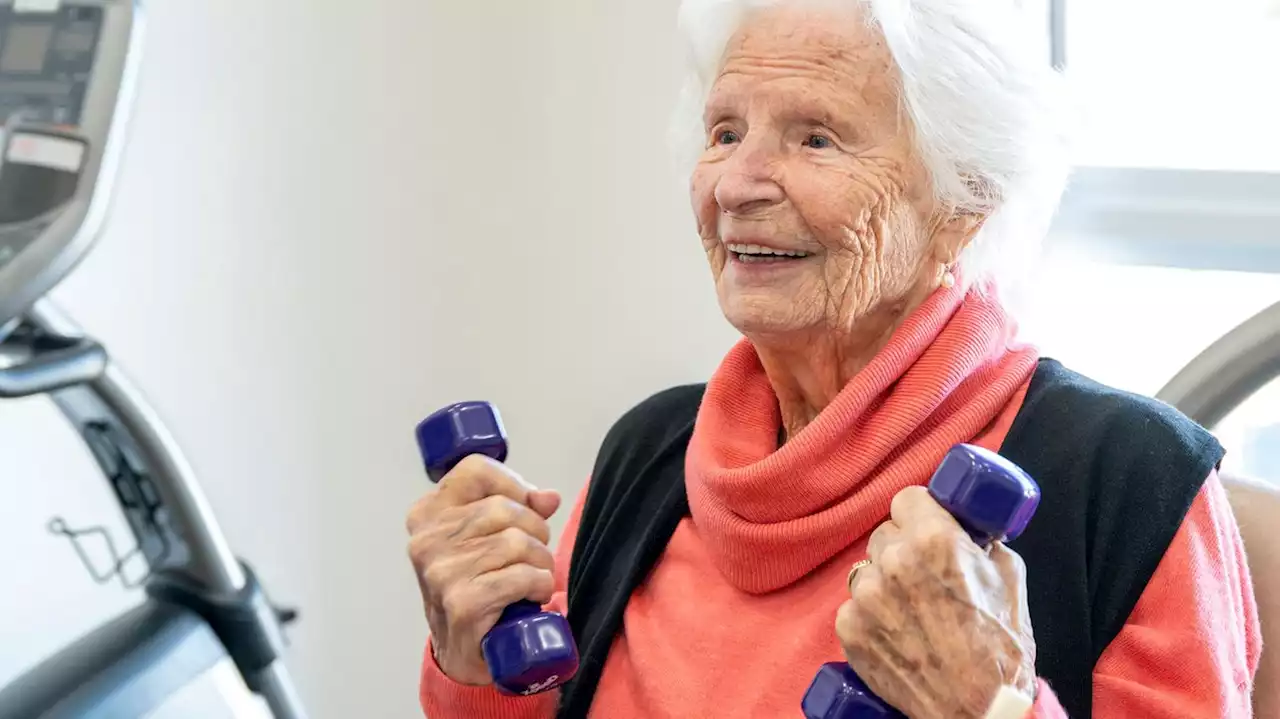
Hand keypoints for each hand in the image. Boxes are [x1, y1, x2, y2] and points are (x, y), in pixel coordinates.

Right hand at [405, 454, 561, 684]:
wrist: (462, 651)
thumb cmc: (475, 585)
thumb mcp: (486, 539)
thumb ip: (517, 509)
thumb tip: (549, 498)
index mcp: (427, 513)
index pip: (474, 470)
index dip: (513, 484)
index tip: (528, 507)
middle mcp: (427, 539)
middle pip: (503, 508)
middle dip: (534, 530)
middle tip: (534, 554)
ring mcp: (441, 572)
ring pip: (516, 542)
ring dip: (540, 562)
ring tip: (535, 577)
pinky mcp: (462, 603)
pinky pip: (520, 577)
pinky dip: (539, 584)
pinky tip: (534, 594)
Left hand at [837, 486, 1036, 718]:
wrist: (979, 712)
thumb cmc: (1002, 651)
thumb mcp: (1011, 577)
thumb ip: (983, 543)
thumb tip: (971, 527)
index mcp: (934, 539)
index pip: (907, 498)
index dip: (920, 514)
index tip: (927, 527)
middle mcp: (893, 562)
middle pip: (884, 534)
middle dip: (903, 548)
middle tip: (925, 575)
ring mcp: (865, 597)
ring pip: (867, 570)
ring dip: (885, 582)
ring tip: (913, 611)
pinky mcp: (848, 629)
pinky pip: (854, 606)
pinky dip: (872, 615)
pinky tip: (898, 633)